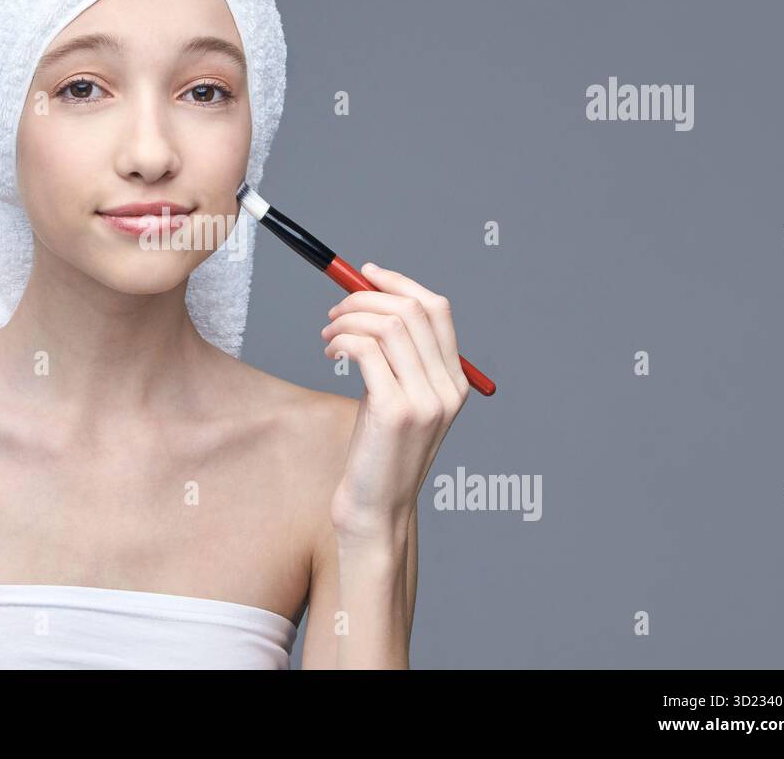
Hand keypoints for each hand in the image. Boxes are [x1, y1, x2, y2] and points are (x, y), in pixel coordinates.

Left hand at [320, 263, 469, 541]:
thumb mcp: (396, 398)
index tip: (366, 273)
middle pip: (412, 310)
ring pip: (388, 325)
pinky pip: (367, 349)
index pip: (437, 309)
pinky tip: (330, 352)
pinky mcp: (396, 411)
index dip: (400, 283)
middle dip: (365, 298)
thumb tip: (366, 301)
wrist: (375, 509)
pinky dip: (342, 340)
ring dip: (348, 319)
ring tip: (328, 336)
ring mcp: (426, 401)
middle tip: (335, 312)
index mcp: (455, 382)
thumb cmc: (377, 452)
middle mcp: (448, 388)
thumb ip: (395, 357)